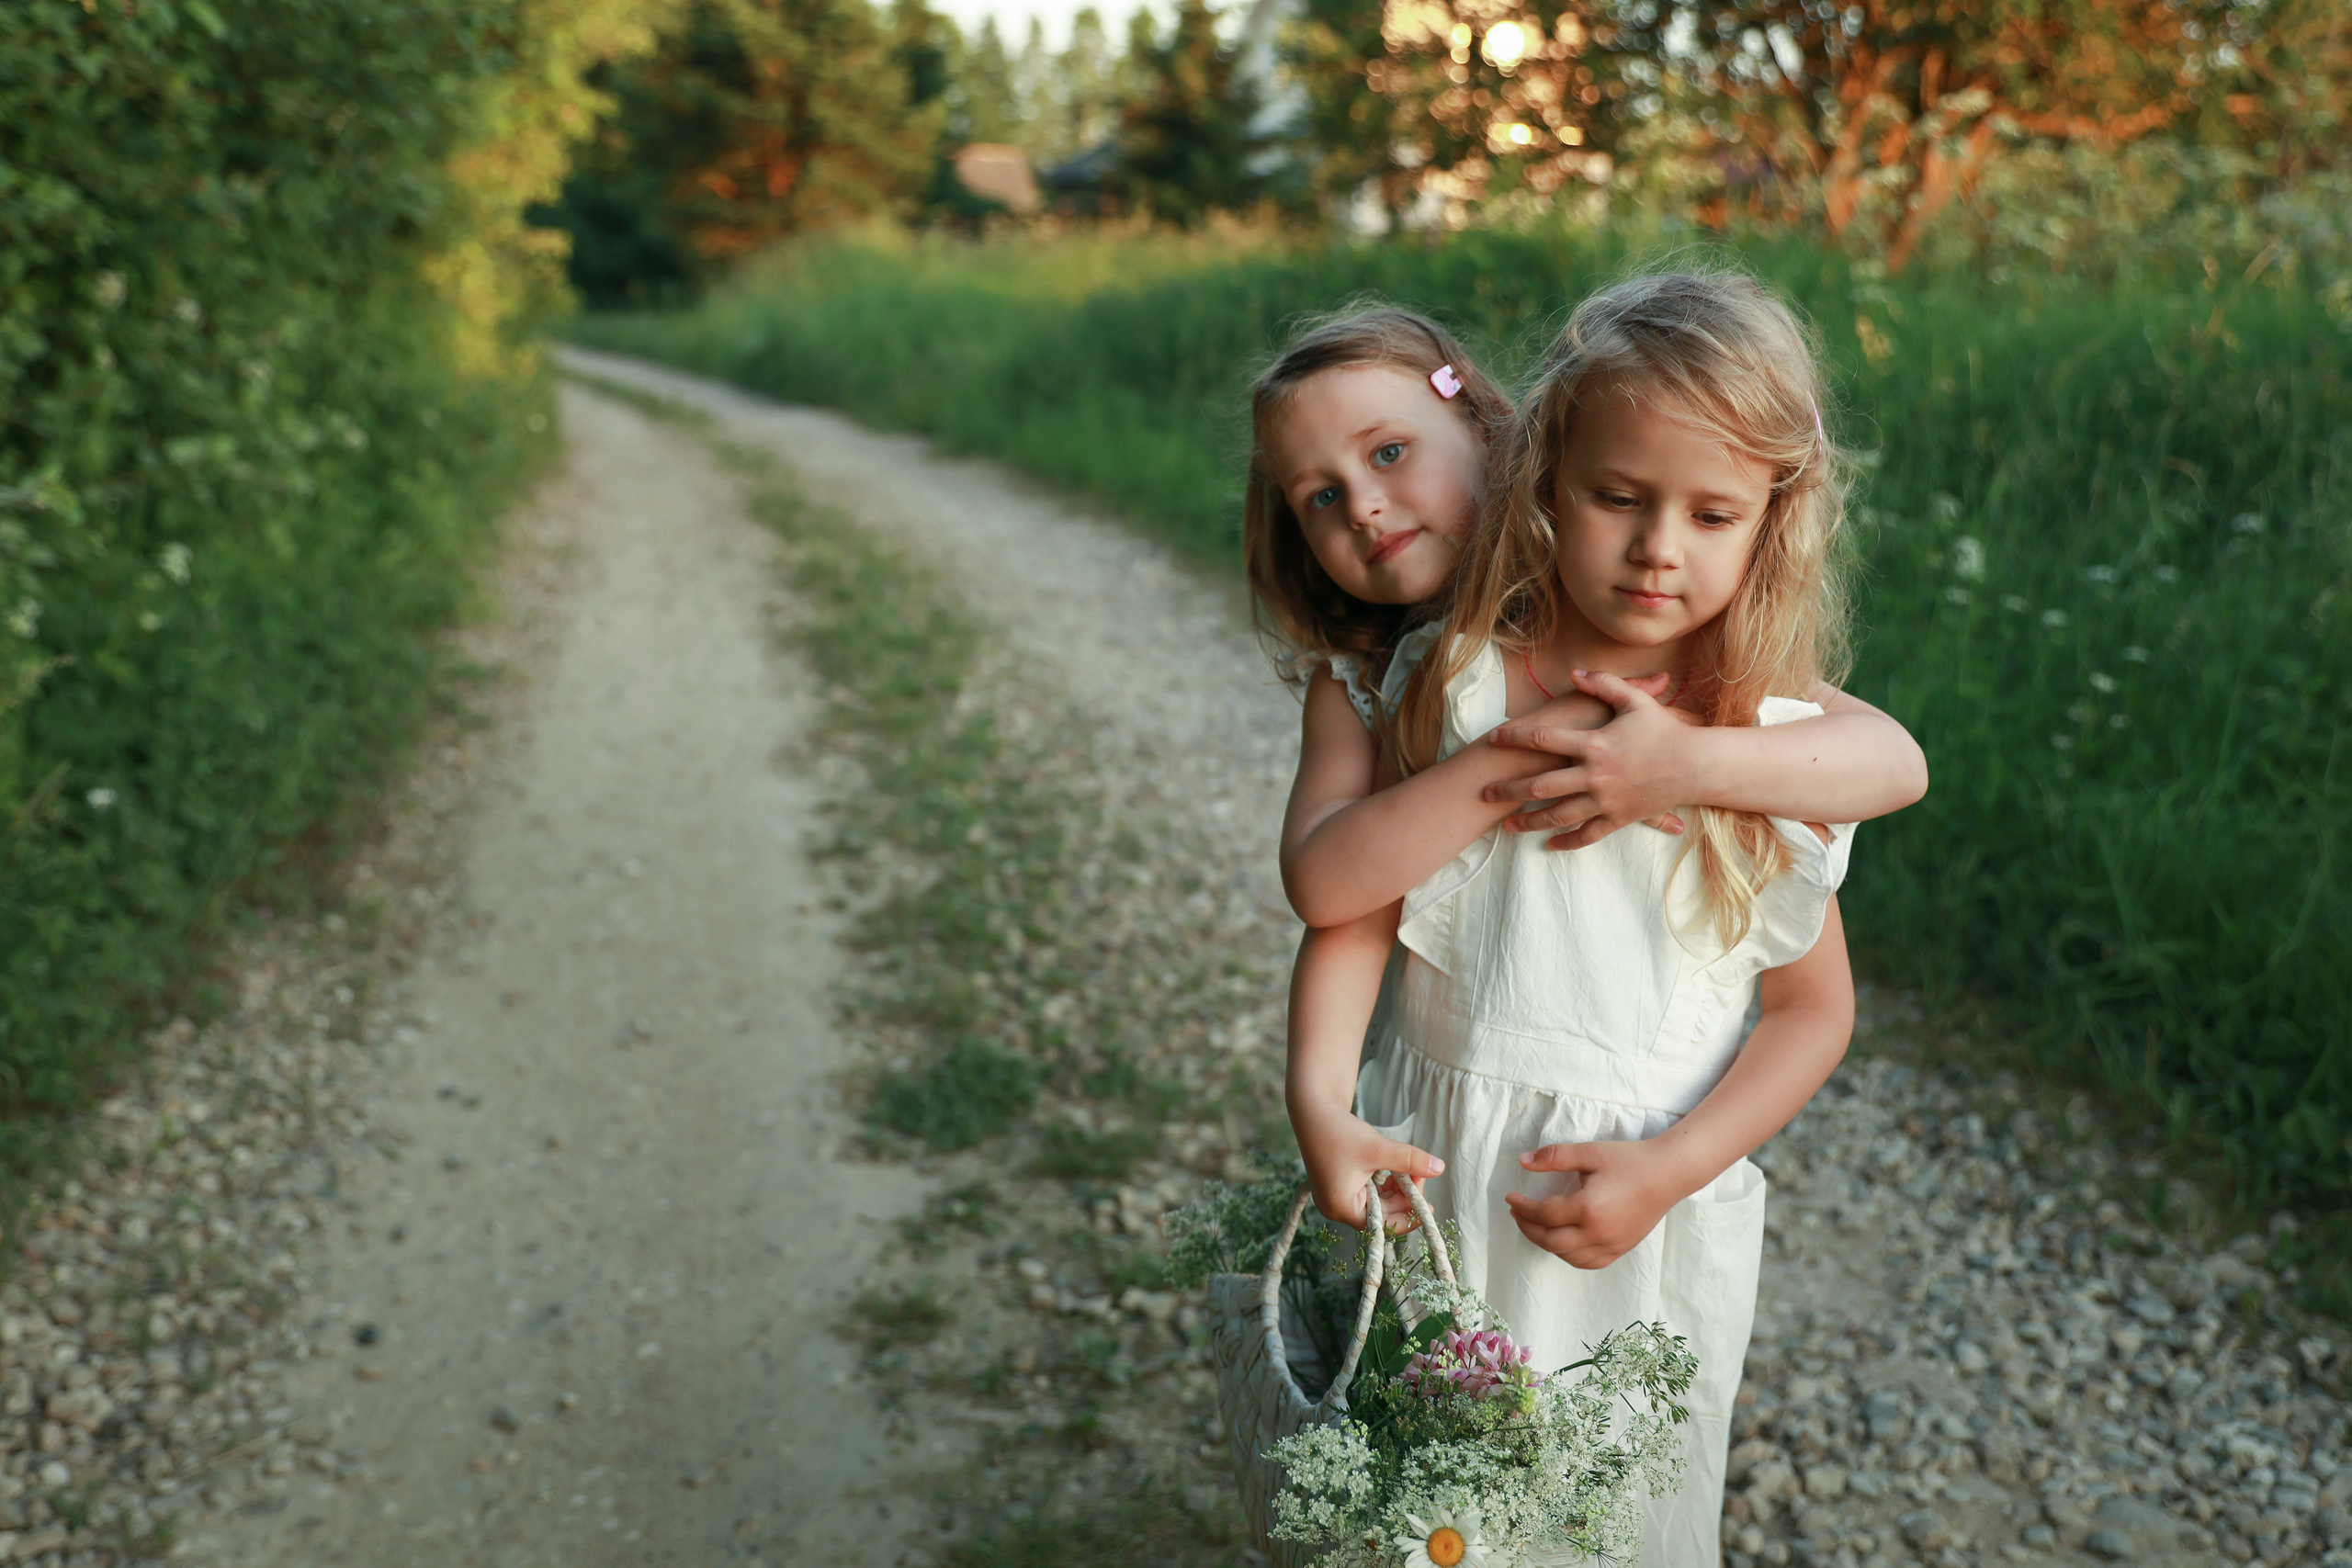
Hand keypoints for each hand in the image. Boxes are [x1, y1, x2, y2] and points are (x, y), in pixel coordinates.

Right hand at [1295, 1103, 1443, 1232]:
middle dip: (1404, 1197)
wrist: (1312, 1110)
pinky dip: (1386, 1183)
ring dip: (1397, 1189)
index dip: (1408, 1216)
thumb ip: (1409, 1160)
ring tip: (1409, 1168)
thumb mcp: (1378, 1148)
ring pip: (1379, 1203)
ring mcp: (1338, 1197)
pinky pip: (1371, 1193)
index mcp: (1341, 1207)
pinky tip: (1395, 1168)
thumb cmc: (1338, 1131)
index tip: (1429, 1206)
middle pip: (1382, 1215)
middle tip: (1420, 1174)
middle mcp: (1337, 1208)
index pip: (1383, 1225)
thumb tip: (1439, 1168)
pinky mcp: (1342, 1185)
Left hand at [1484, 670, 1692, 848]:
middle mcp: (1594, 775)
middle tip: (1484, 791)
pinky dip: (1567, 842)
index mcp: (1594, 744)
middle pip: (1540, 786)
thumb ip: (1604, 684)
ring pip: (1558, 816)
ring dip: (1529, 822)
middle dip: (1509, 790)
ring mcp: (1605, 801)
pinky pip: (1587, 835)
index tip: (1492, 738)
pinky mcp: (1618, 819)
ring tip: (1505, 825)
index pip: (1543, 739)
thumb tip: (1575, 672)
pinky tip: (1548, 845)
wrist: (1697, 766)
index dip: (1515, 737)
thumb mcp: (1635, 702)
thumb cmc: (1665, 731)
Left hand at [1503, 1138, 1683, 1269]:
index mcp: (1588, 1208)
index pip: (1544, 1215)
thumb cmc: (1629, 1160)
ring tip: (1536, 1225)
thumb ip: (1554, 1157)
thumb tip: (1522, 1161)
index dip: (1522, 1207)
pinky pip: (1588, 1263)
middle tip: (1517, 1213)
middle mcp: (1598, 1232)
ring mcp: (1611, 1245)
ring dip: (1546, 1243)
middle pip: (1550, 1241)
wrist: (1668, 1174)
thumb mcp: (1589, 1152)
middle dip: (1527, 1228)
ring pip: (1567, 1256)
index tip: (1511, 1198)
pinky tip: (1562, 1241)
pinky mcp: (1621, 1249)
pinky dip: (1569, 1255)